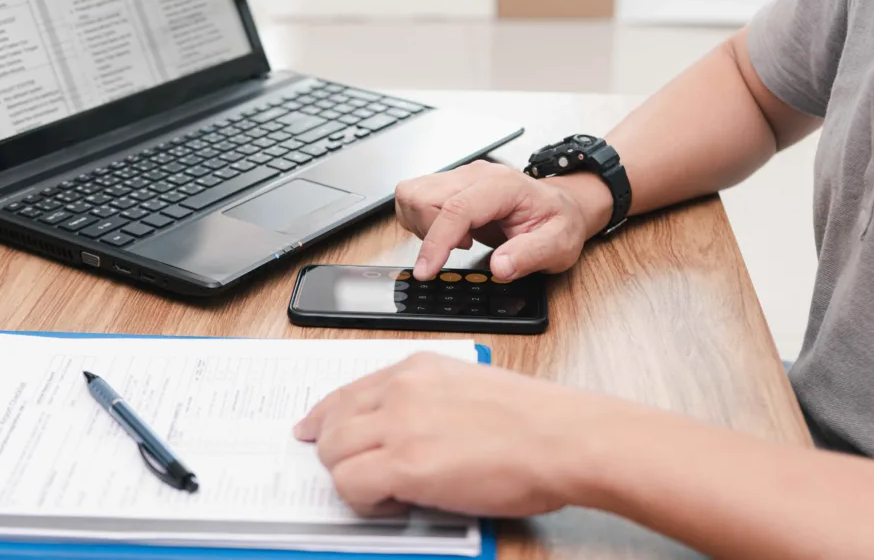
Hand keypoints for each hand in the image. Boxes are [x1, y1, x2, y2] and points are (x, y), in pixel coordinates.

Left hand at [293, 353, 601, 517]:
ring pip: (333, 453)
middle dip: (335, 453)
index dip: (323, 416)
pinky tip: (391, 504)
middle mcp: (401, 389)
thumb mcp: (469, 385)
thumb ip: (427, 398)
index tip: (311, 429)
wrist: (563, 437)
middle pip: (331, 423)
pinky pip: (351, 484)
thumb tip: (402, 427)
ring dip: (349, 477)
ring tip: (382, 492)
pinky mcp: (406, 464)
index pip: (347, 391)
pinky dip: (363, 501)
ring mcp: (400, 424)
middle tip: (354, 474)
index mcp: (417, 368)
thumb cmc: (534, 420)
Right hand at [394, 160, 611, 280]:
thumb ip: (532, 255)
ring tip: (457, 240)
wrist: (560, 206)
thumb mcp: (559, 245)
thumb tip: (500, 267)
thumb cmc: (558, 222)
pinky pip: (414, 198)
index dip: (437, 242)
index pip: (456, 209)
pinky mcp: (449, 185)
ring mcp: (460, 177)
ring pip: (411, 194)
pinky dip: (421, 221)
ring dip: (422, 226)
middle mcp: (476, 175)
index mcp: (502, 185)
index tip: (427, 271)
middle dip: (429, 233)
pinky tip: (451, 233)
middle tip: (462, 249)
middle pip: (423, 196)